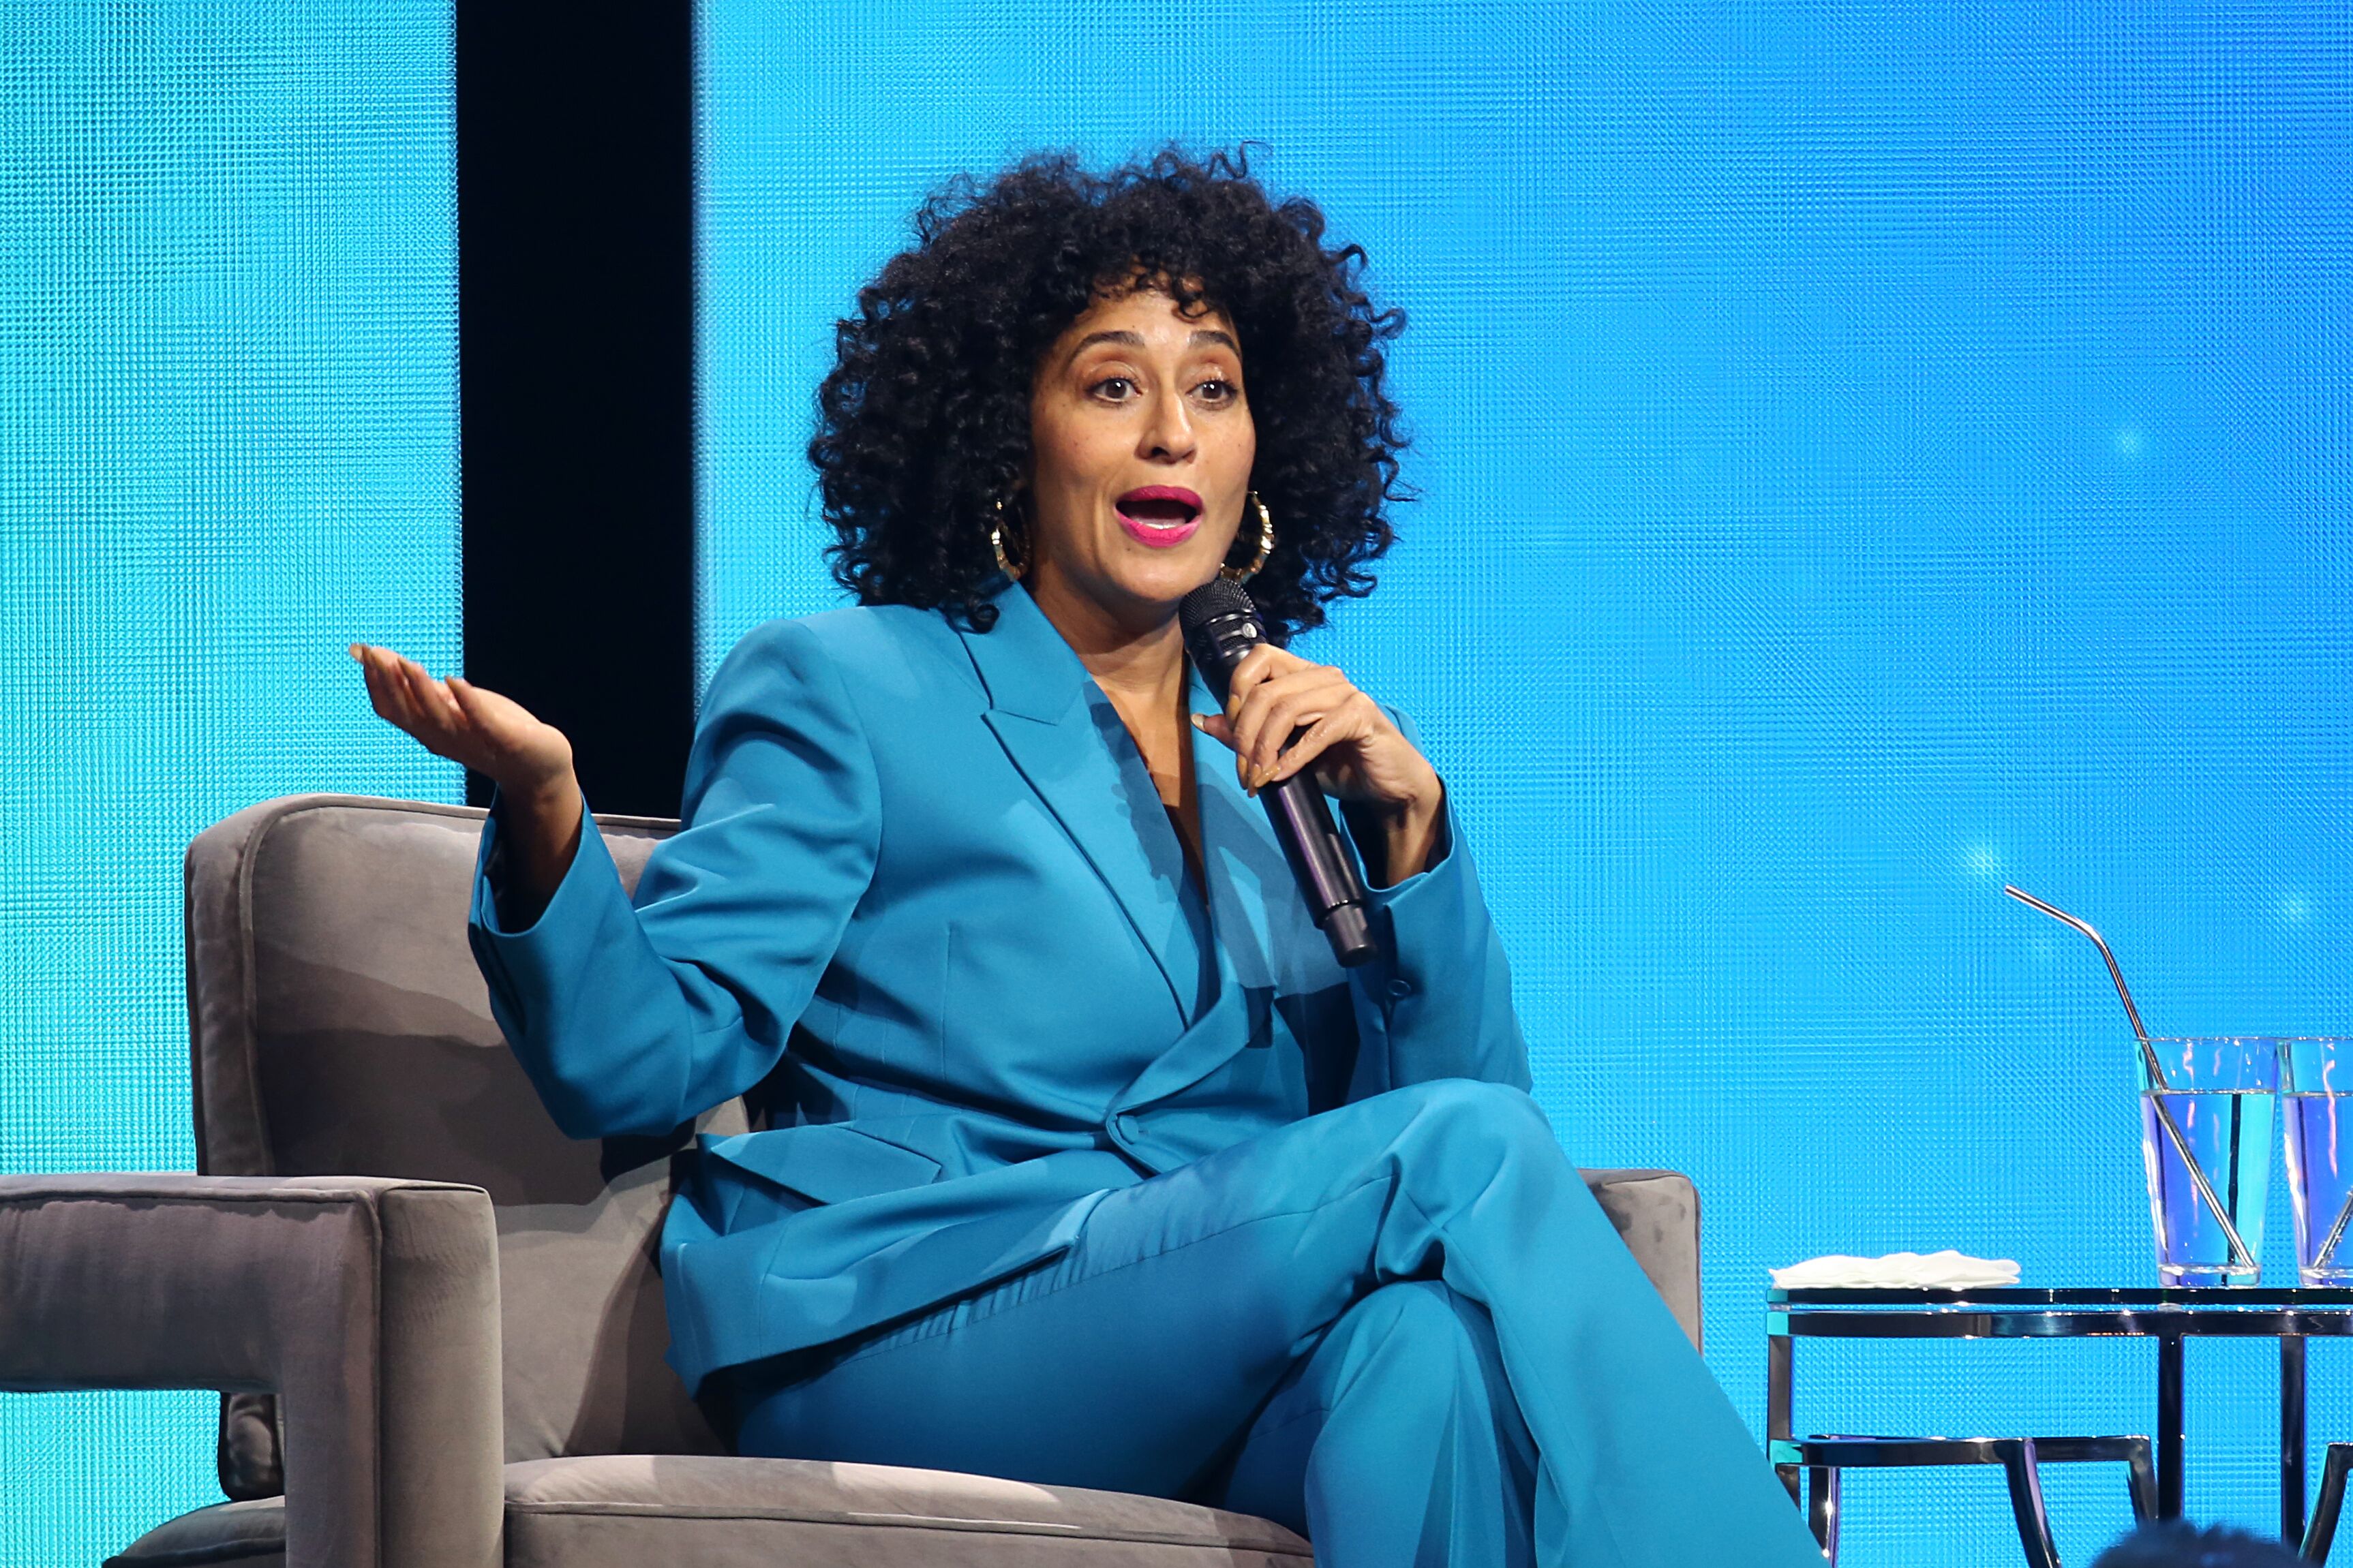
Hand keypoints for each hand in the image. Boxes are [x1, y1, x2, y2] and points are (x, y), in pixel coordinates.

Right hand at [352, 645, 581, 914]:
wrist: (538, 765)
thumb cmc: (491, 730)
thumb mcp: (451, 703)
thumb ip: (418, 685)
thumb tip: (377, 656)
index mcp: (428, 731)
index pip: (391, 710)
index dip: (375, 683)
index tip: (365, 654)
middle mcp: (443, 739)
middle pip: (408, 713)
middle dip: (391, 683)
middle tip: (377, 654)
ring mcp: (472, 742)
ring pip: (438, 717)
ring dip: (422, 690)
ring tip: (410, 664)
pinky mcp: (502, 741)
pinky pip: (480, 722)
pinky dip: (467, 702)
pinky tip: (455, 681)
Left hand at [1192, 645, 1444, 882]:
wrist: (1387, 786)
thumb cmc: (1338, 764)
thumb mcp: (1284, 751)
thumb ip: (1247, 734)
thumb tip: (1203, 719)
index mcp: (1302, 675)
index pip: (1258, 659)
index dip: (1236, 694)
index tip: (1233, 738)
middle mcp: (1323, 676)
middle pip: (1265, 691)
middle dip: (1245, 736)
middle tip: (1245, 773)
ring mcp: (1345, 692)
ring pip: (1286, 709)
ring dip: (1265, 750)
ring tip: (1259, 778)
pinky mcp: (1362, 715)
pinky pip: (1317, 731)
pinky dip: (1294, 757)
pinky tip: (1282, 774)